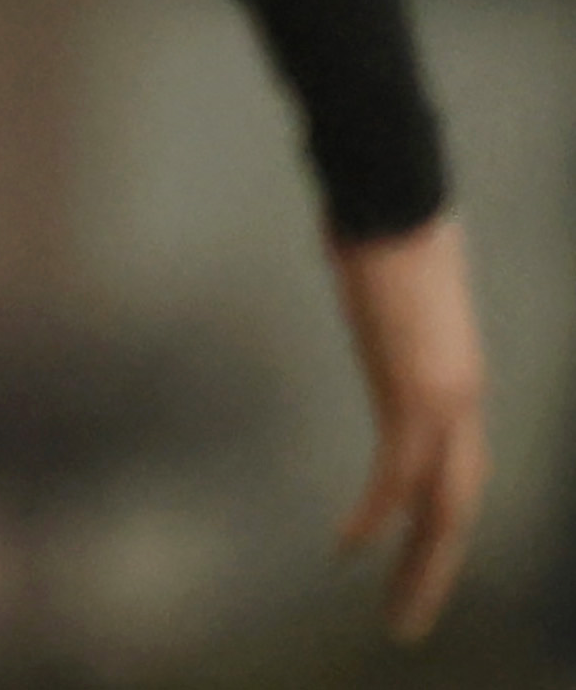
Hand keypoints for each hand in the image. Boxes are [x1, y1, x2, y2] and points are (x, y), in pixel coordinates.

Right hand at [331, 212, 486, 641]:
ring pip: (444, 508)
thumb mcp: (391, 275)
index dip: (436, 518)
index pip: (458, 468)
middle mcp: (462, 396)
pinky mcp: (414, 392)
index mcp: (458, 372)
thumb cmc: (386, 215)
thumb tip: (357, 265)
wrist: (394, 192)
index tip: (409, 553)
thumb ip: (387, 298)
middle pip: (460, 504)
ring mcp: (444, 397)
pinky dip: (375, 518)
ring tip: (398, 615)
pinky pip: (397, 477)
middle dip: (436, 569)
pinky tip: (348, 548)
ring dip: (422, 568)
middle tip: (408, 618)